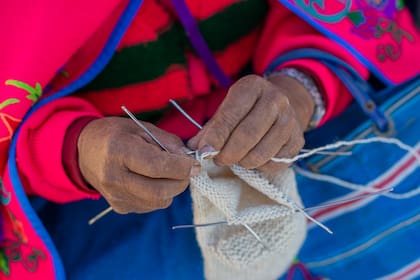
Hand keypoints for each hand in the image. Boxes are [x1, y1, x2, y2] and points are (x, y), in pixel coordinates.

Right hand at [78, 117, 198, 213]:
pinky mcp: (119, 207)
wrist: (84, 152)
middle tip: (187, 170)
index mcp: (119, 151)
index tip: (195, 164)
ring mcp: (115, 196)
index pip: (158, 166)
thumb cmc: (116, 135)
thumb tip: (188, 159)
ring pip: (158, 202)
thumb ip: (168, 142)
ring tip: (167, 173)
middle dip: (181, 181)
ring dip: (172, 189)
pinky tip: (153, 181)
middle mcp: (114, 177)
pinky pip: (150, 205)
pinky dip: (160, 195)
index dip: (182, 167)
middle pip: (160, 191)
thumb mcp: (141, 127)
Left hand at [188, 74, 313, 173]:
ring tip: (235, 158)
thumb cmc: (245, 111)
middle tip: (218, 160)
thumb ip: (210, 129)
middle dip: (228, 153)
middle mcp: (276, 99)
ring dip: (242, 162)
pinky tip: (253, 157)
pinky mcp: (298, 140)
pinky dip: (259, 166)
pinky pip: (274, 163)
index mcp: (253, 86)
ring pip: (261, 153)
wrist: (281, 107)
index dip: (216, 136)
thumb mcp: (226, 110)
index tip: (204, 152)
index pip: (231, 115)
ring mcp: (290, 120)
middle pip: (247, 135)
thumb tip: (195, 149)